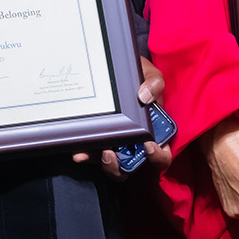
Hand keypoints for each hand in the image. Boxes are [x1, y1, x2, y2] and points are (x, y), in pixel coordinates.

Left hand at [75, 57, 173, 176]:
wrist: (118, 70)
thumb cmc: (139, 77)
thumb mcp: (150, 75)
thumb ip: (154, 83)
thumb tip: (144, 96)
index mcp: (154, 134)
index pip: (161, 156)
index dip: (157, 156)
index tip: (148, 146)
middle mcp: (135, 144)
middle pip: (130, 168)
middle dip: (118, 167)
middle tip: (108, 154)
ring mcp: (116, 144)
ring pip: (109, 165)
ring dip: (96, 162)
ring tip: (85, 152)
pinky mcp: (98, 140)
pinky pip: (92, 153)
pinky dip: (84, 152)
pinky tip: (76, 148)